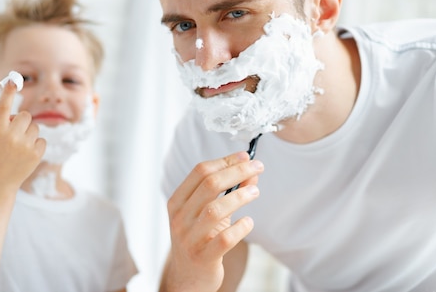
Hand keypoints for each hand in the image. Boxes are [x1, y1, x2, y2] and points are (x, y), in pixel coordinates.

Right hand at [0, 80, 45, 193]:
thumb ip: (0, 122)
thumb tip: (16, 114)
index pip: (3, 107)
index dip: (7, 92)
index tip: (12, 80)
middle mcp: (10, 136)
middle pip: (25, 115)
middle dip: (22, 122)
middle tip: (16, 133)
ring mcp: (24, 145)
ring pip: (35, 127)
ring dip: (29, 133)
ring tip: (20, 147)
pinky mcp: (36, 154)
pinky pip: (42, 140)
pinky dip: (36, 145)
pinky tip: (26, 155)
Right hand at [162, 151, 262, 291]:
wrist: (187, 278)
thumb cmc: (199, 239)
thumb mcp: (207, 213)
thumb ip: (227, 192)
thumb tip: (250, 172)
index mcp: (177, 202)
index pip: (199, 172)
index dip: (225, 161)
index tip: (245, 156)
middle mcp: (180, 218)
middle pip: (209, 185)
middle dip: (236, 172)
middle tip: (257, 167)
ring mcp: (190, 238)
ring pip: (215, 210)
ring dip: (240, 196)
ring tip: (256, 191)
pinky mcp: (203, 258)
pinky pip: (225, 239)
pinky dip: (240, 228)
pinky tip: (249, 222)